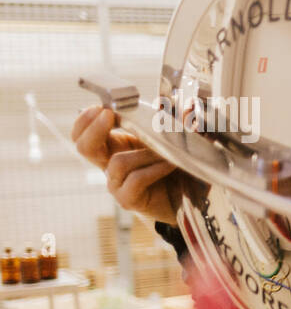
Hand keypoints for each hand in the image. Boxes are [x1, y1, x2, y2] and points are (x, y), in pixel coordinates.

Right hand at [70, 105, 181, 224]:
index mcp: (115, 145)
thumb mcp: (175, 140)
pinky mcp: (128, 199)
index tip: (103, 108)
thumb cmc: (177, 167)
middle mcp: (110, 164)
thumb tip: (186, 107)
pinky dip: (154, 169)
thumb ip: (176, 122)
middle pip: (84, 146)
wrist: (188, 201)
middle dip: (93, 128)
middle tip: (108, 115)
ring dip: (144, 153)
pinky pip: (135, 180)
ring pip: (117, 162)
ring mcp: (117, 183)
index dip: (86, 119)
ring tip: (165, 151)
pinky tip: (169, 165)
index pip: (84, 131)